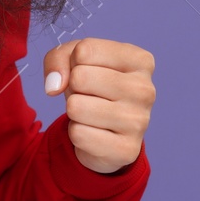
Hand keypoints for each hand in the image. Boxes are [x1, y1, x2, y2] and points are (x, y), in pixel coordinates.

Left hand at [42, 37, 153, 173]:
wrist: (106, 131)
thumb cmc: (92, 87)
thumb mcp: (73, 60)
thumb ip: (58, 58)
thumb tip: (54, 86)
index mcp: (140, 60)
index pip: (85, 51)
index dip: (73, 62)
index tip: (88, 71)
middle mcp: (145, 89)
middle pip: (80, 78)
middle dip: (73, 88)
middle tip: (88, 96)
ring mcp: (139, 121)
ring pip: (76, 107)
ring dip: (74, 112)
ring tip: (91, 113)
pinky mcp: (126, 150)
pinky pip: (78, 135)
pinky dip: (77, 133)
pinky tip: (94, 132)